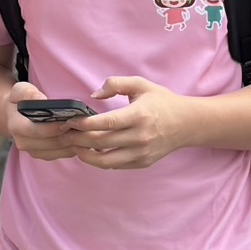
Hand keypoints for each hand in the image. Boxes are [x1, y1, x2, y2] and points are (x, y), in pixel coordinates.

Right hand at [4, 82, 80, 161]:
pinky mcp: (44, 155)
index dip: (53, 127)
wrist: (16, 114)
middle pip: (52, 143)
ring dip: (75, 142)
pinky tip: (84, 136)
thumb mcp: (20, 90)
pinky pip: (63, 154)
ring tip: (87, 131)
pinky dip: (75, 146)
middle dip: (69, 135)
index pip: (36, 131)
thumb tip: (43, 101)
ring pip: (60, 150)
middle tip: (85, 127)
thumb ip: (29, 93)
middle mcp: (23, 143)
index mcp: (16, 127)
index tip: (69, 120)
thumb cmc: (20, 100)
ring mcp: (34, 151)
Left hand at [57, 76, 189, 169]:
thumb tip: (93, 96)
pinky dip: (99, 161)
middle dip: (77, 139)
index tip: (70, 121)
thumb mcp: (140, 84)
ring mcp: (141, 153)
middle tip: (63, 133)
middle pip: (101, 142)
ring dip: (84, 155)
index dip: (85, 124)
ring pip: (105, 161)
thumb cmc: (161, 101)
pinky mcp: (142, 163)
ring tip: (73, 146)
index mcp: (139, 116)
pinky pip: (115, 165)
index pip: (106, 123)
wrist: (186, 124)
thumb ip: (115, 84)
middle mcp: (140, 137)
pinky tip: (90, 151)